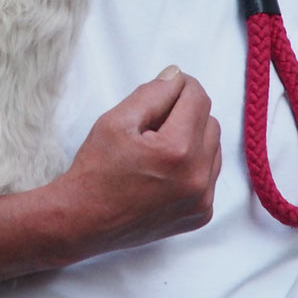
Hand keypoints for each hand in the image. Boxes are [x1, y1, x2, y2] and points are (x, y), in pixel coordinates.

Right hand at [51, 66, 220, 259]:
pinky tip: (165, 169)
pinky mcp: (201, 214)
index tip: (164, 88)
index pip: (198, 98)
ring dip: (193, 138)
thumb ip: (152, 92)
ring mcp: (202, 200)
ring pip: (213, 147)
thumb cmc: (95, 170)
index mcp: (177, 150)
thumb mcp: (116, 120)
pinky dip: (194, 164)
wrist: (83, 221)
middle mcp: (197, 177)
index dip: (180, 86)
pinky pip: (210, 174)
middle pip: (210, 121)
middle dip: (186, 113)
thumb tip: (177, 75)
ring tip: (158, 147)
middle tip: (153, 121)